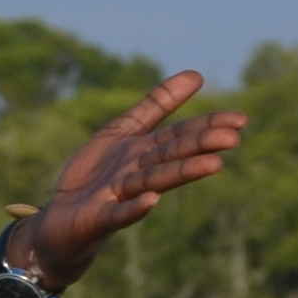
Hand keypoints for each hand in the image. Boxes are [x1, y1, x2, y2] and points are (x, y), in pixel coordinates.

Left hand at [25, 76, 244, 289]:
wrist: (57, 223)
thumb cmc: (93, 177)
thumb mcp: (122, 132)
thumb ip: (156, 106)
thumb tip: (197, 75)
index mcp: (144, 151)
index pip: (180, 135)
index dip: (208, 127)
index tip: (240, 120)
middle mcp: (137, 174)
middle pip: (171, 156)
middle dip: (200, 147)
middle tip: (233, 139)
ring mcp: (118, 197)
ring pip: (153, 181)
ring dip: (182, 173)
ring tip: (213, 165)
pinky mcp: (98, 219)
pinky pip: (117, 214)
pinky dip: (134, 208)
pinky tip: (152, 201)